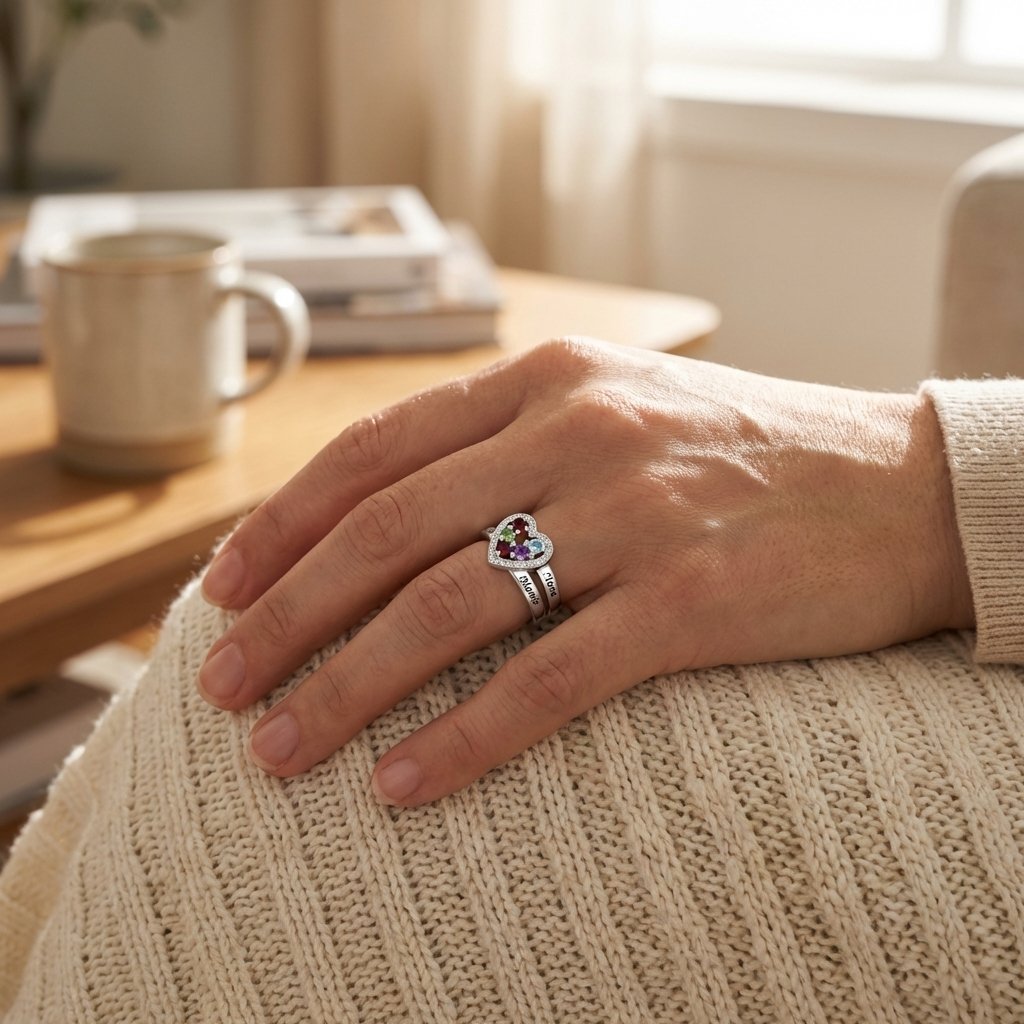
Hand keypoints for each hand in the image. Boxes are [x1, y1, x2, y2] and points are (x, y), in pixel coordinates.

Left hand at [197, 337, 973, 803]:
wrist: (898, 487)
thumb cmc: (743, 454)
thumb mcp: (619, 408)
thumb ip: (511, 440)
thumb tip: (392, 513)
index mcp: (547, 382)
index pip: (374, 450)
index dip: (283, 524)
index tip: (222, 592)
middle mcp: (577, 434)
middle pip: (386, 533)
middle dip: (285, 616)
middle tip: (219, 685)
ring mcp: (631, 516)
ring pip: (447, 608)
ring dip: (346, 686)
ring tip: (280, 749)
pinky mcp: (688, 603)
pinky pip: (547, 680)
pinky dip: (464, 738)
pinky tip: (403, 784)